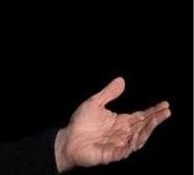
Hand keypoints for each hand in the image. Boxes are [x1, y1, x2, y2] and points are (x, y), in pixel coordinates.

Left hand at [54, 77, 170, 171]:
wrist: (68, 139)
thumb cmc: (81, 123)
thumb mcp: (95, 103)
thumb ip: (109, 93)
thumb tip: (121, 80)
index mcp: (121, 122)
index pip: (141, 116)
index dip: (153, 111)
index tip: (165, 104)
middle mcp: (123, 133)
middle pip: (143, 126)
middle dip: (155, 119)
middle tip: (166, 111)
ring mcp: (119, 144)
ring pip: (138, 138)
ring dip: (147, 130)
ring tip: (155, 120)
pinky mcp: (111, 154)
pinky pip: (124, 151)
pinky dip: (131, 145)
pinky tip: (137, 138)